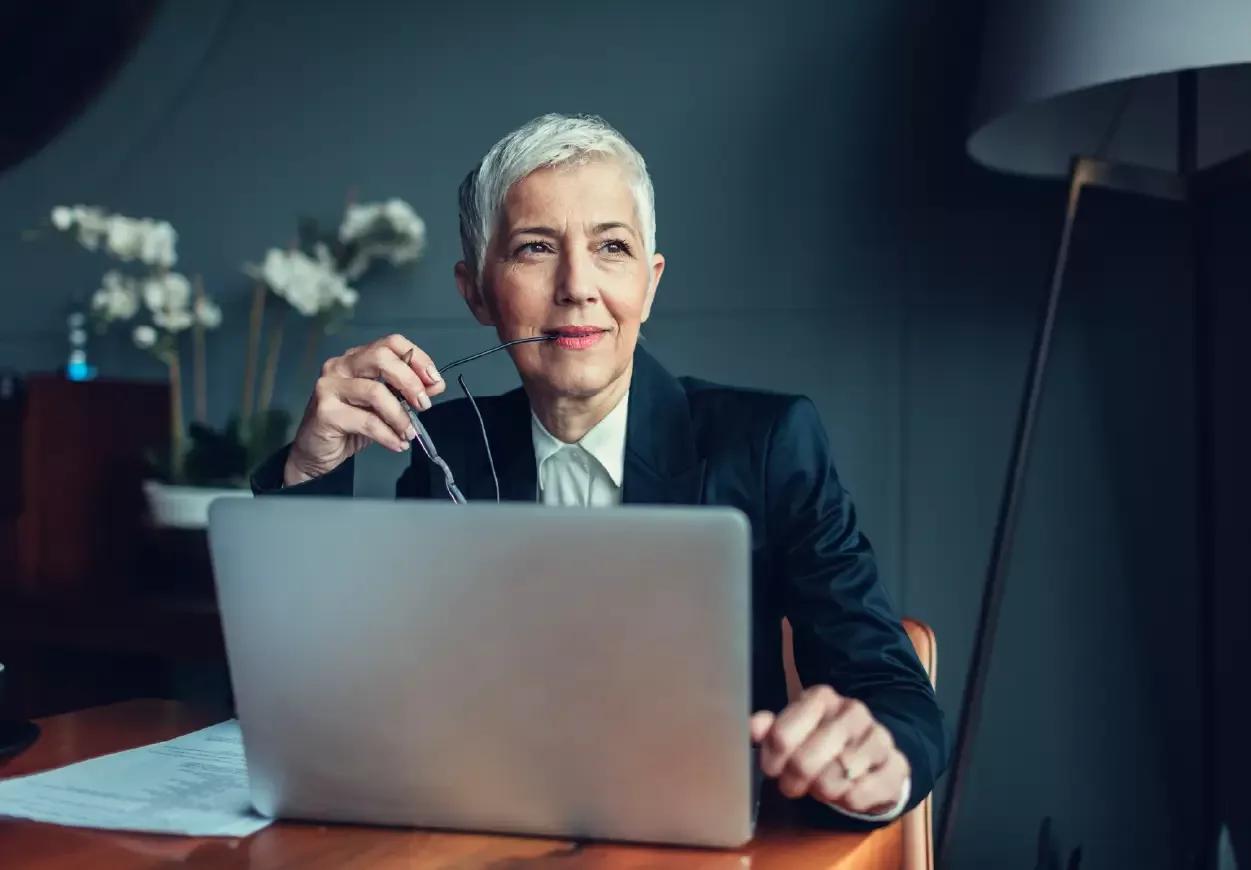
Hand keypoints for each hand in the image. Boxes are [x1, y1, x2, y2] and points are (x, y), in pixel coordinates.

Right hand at [284, 334, 445, 485]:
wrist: (316, 452)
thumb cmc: (350, 424)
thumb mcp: (384, 406)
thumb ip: (406, 392)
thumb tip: (435, 385)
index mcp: (357, 358)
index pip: (392, 343)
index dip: (418, 358)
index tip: (434, 381)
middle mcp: (341, 366)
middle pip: (382, 358)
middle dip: (410, 382)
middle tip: (423, 405)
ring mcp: (330, 386)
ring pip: (375, 392)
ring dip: (400, 416)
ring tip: (409, 432)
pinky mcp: (326, 411)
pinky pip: (366, 421)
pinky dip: (388, 434)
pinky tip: (397, 443)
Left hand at [751, 685, 908, 815]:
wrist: (875, 755)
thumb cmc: (824, 744)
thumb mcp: (794, 732)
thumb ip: (770, 729)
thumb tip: (752, 727)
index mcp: (820, 698)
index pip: (781, 736)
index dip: (771, 761)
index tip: (773, 770)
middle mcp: (853, 711)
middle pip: (804, 761)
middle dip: (794, 781)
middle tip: (794, 785)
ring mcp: (879, 737)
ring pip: (835, 778)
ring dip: (823, 791)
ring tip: (823, 786)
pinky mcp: (898, 766)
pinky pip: (862, 794)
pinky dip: (849, 801)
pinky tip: (847, 793)